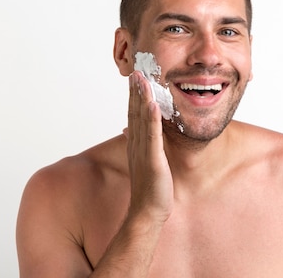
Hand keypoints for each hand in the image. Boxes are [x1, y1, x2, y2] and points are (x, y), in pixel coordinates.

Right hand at [126, 71, 173, 223]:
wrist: (147, 211)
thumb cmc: (149, 189)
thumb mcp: (145, 161)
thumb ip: (140, 143)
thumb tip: (130, 130)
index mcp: (136, 143)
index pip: (134, 114)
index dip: (134, 95)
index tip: (135, 77)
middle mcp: (136, 144)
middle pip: (134, 112)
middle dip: (135, 91)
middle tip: (136, 70)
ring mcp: (143, 151)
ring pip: (141, 120)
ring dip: (141, 98)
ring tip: (141, 79)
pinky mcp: (152, 160)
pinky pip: (151, 136)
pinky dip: (151, 119)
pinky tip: (152, 104)